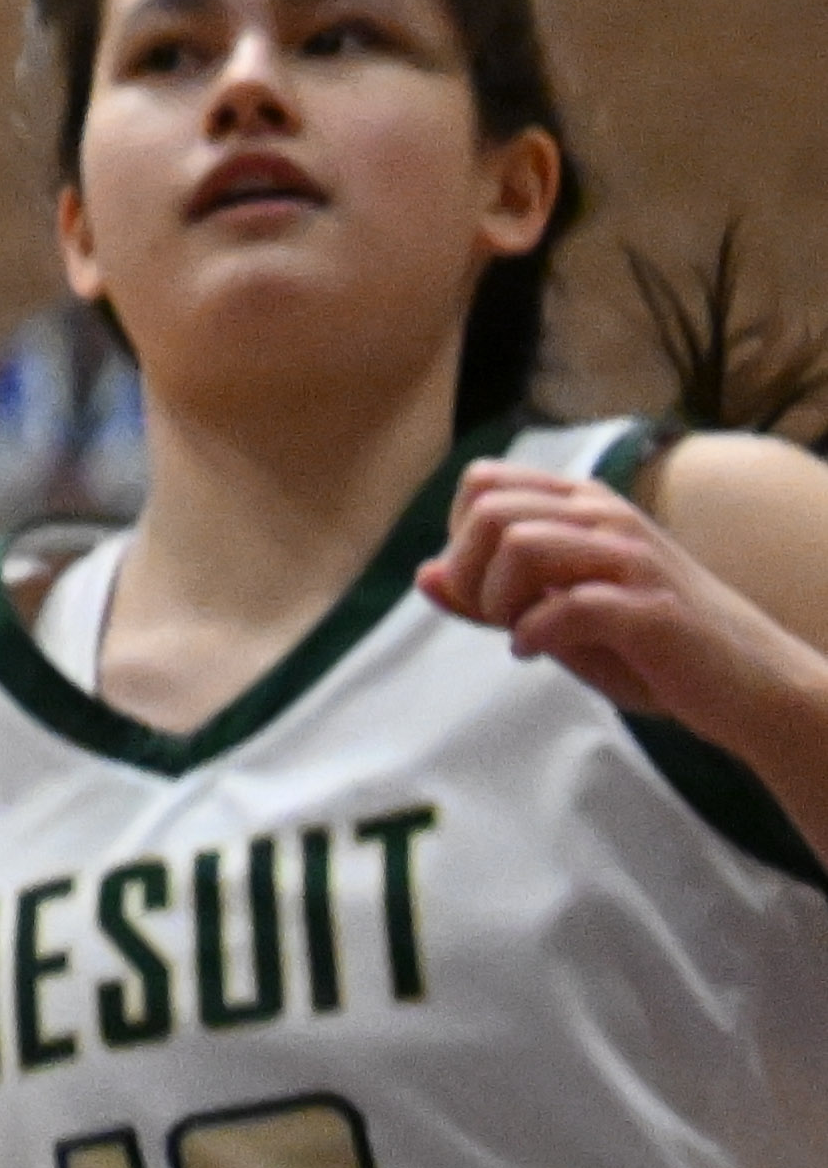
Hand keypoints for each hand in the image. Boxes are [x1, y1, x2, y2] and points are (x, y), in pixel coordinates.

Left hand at [426, 461, 827, 751]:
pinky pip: (566, 605)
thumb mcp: (555, 615)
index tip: (480, 586)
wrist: (747, 685)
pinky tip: (536, 652)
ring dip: (498, 600)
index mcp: (584, 504)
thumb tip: (422, 575)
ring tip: (516, 632)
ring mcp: (634, 558)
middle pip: (490, 509)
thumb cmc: (645, 646)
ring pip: (521, 545)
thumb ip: (490, 594)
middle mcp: (608, 516)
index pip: (484, 482)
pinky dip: (533, 634)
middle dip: (468, 570)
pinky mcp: (653, 609)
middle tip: (492, 614)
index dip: (459, 537)